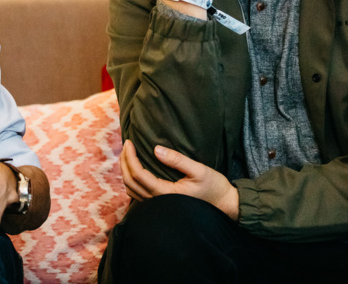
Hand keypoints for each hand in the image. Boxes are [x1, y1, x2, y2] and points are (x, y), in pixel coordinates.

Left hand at [120, 140, 238, 219]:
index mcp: (165, 193)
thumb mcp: (198, 170)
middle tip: (126, 144)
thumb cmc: (213, 187)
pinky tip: (135, 168)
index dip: (130, 157)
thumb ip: (178, 160)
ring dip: (126, 171)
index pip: (138, 174)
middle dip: (124, 162)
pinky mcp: (160, 204)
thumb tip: (156, 149)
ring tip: (127, 154)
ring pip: (131, 189)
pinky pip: (138, 194)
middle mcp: (158, 201)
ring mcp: (157, 205)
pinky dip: (132, 180)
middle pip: (130, 182)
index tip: (130, 142)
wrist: (223, 204)